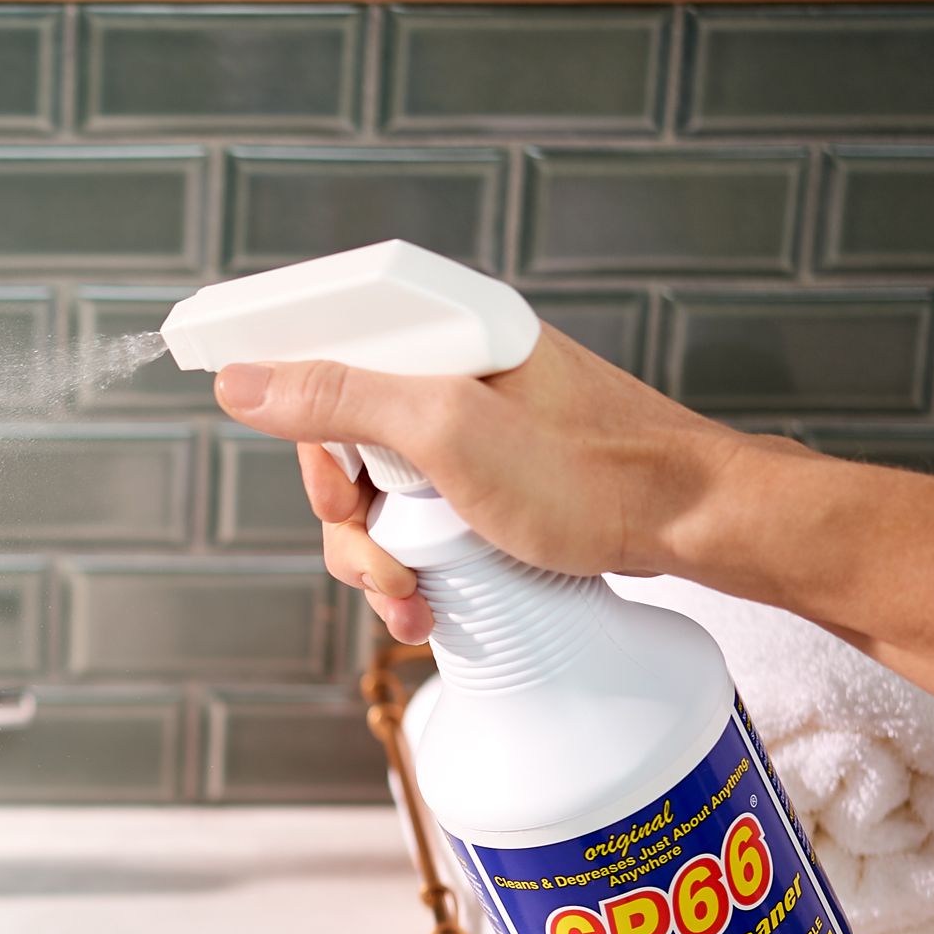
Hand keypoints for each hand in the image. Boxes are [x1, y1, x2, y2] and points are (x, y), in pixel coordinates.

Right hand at [213, 323, 756, 641]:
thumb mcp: (448, 432)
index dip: (281, 390)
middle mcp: (449, 369)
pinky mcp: (488, 477)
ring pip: (373, 488)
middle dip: (342, 513)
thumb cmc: (589, 472)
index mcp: (439, 329)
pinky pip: (416, 515)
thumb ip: (340, 397)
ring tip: (412, 600)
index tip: (239, 400)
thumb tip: (240, 377)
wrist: (694, 523)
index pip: (319, 337)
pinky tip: (430, 603)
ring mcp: (469, 426)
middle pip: (336, 435)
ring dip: (376, 556)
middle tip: (378, 556)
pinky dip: (411, 564)